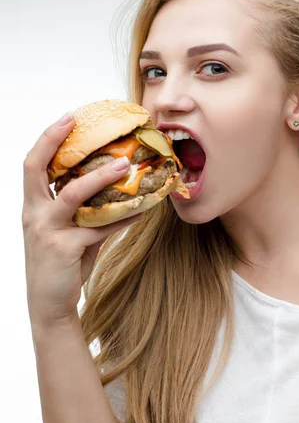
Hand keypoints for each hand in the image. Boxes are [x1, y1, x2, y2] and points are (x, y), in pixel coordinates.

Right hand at [22, 112, 140, 326]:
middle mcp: (34, 214)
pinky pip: (101, 227)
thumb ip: (84, 213)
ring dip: (100, 177)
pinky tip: (142, 210)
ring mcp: (47, 230)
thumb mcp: (67, 234)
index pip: (32, 165)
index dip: (47, 139)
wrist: (50, 304)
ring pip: (73, 194)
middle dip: (54, 141)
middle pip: (36, 168)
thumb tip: (116, 194)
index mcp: (33, 207)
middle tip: (78, 122)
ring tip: (124, 165)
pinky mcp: (65, 248)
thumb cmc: (60, 266)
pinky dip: (123, 217)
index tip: (68, 119)